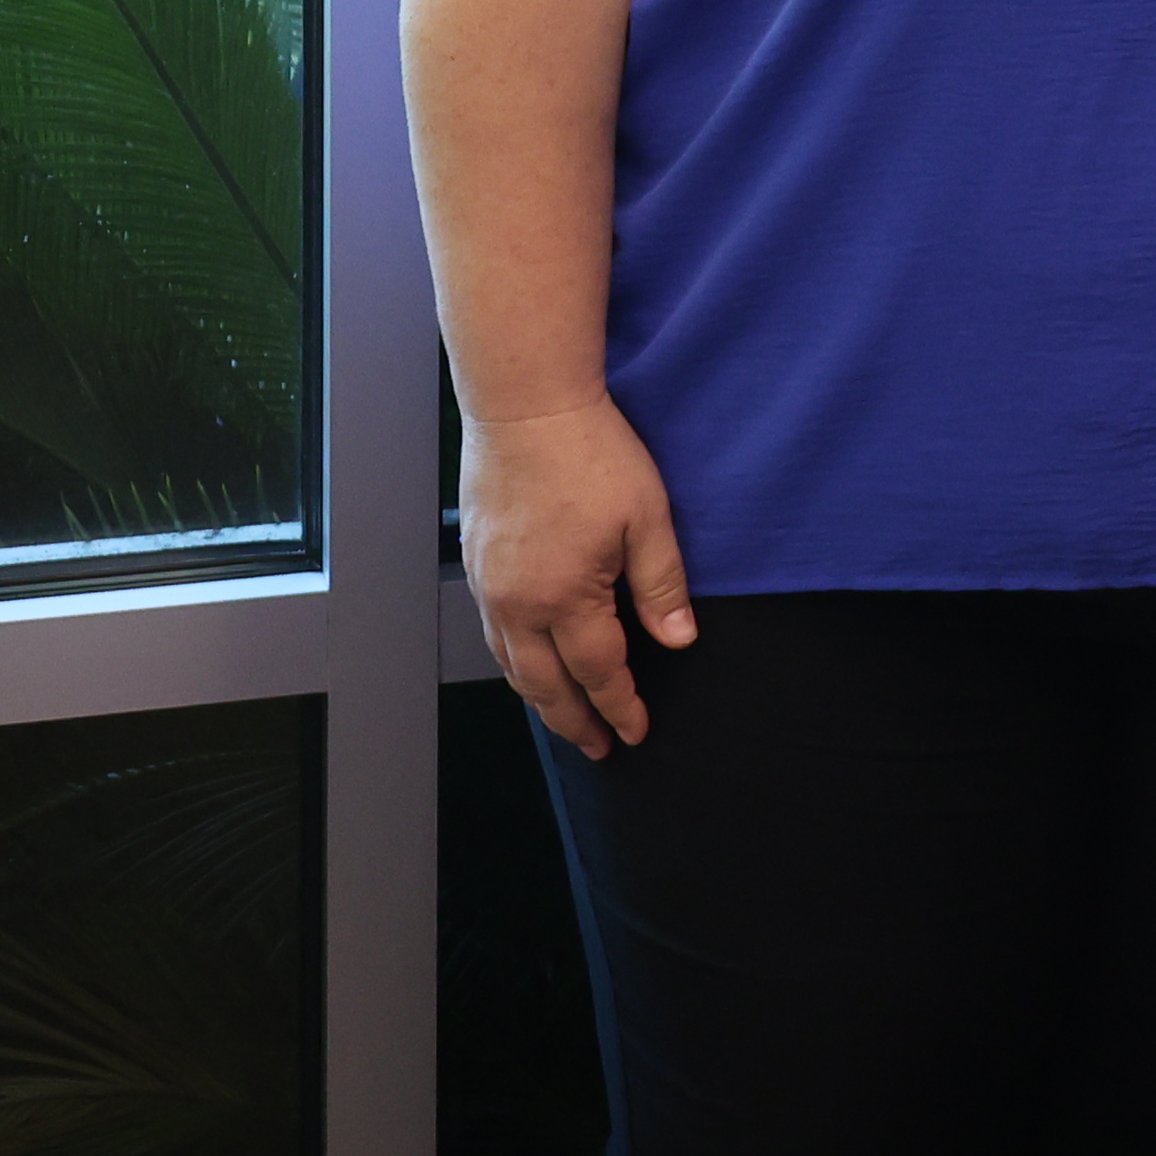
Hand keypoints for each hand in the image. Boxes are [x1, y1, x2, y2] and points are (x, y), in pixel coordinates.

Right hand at [462, 391, 693, 759]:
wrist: (525, 407)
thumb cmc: (590, 453)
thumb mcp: (648, 517)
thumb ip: (662, 586)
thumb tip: (679, 640)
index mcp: (565, 597)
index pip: (598, 673)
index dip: (620, 707)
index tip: (635, 732)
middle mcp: (517, 604)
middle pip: (545, 685)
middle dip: (575, 721)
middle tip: (598, 747)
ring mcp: (490, 587)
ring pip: (512, 665)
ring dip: (540, 699)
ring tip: (565, 718)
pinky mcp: (476, 565)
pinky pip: (494, 634)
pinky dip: (514, 663)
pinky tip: (529, 665)